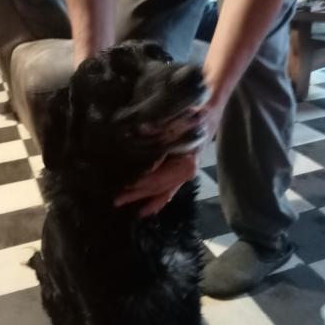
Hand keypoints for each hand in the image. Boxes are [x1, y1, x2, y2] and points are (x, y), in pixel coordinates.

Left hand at [114, 96, 225, 217]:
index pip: (157, 178)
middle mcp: (185, 173)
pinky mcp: (180, 174)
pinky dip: (157, 200)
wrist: (208, 115)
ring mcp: (183, 176)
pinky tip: (147, 208)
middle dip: (137, 196)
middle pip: (157, 188)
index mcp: (185, 164)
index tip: (122, 187)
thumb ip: (162, 129)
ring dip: (146, 201)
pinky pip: (168, 191)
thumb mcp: (178, 119)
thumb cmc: (192, 117)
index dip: (140, 184)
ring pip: (163, 192)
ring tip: (129, 209)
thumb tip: (141, 131)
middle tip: (116, 201)